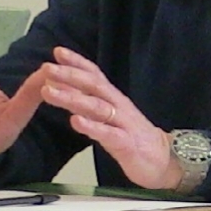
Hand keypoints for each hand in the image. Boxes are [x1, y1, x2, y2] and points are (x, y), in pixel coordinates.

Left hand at [41, 47, 183, 189]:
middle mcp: (118, 105)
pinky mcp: (126, 143)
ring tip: (50, 92)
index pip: (95, 74)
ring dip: (72, 97)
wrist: (163, 159)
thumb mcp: (109, 116)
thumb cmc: (131, 136)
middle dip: (69, 75)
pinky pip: (107, 133)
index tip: (57, 52)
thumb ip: (90, 102)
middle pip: (93, 85)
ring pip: (96, 106)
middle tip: (47, 67)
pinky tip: (75, 121)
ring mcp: (123, 123)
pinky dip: (91, 126)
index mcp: (113, 98)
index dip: (77, 62)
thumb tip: (65, 88)